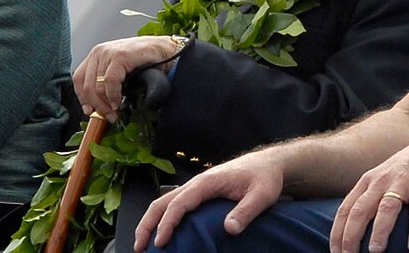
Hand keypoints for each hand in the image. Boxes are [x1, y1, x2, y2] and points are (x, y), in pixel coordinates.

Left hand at [74, 36, 185, 121]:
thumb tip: (96, 105)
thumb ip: (106, 83)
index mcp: (97, 55)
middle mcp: (99, 52)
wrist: (167, 50)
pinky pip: (110, 81)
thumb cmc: (146, 61)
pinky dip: (113, 95)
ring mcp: (109, 52)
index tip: (90, 110)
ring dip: (105, 104)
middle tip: (107, 116)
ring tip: (115, 112)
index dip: (82, 98)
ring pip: (96, 85)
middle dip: (96, 105)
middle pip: (86, 85)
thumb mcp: (120, 71)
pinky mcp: (120, 55)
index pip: (78, 79)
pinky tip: (119, 101)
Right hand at [135, 151, 285, 251]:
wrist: (268, 164)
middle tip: (140, 247)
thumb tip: (229, 229)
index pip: (180, 203)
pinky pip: (175, 205)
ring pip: (165, 203)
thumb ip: (246, 211)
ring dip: (151, 221)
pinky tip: (163, 233)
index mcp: (207, 183)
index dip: (167, 223)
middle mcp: (197, 183)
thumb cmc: (265, 178)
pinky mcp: (200, 193)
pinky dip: (163, 218)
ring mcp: (197, 188)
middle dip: (147, 224)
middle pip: (163, 202)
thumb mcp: (262, 195)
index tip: (160, 241)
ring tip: (143, 244)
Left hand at [330, 129, 408, 252]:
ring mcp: (403, 183)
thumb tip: (357, 226)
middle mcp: (382, 181)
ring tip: (375, 251)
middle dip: (351, 236)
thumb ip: (371, 195)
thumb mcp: (384, 177)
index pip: (346, 208)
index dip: (338, 232)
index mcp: (369, 181)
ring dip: (379, 231)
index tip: (335, 251)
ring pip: (386, 209)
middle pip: (360, 210)